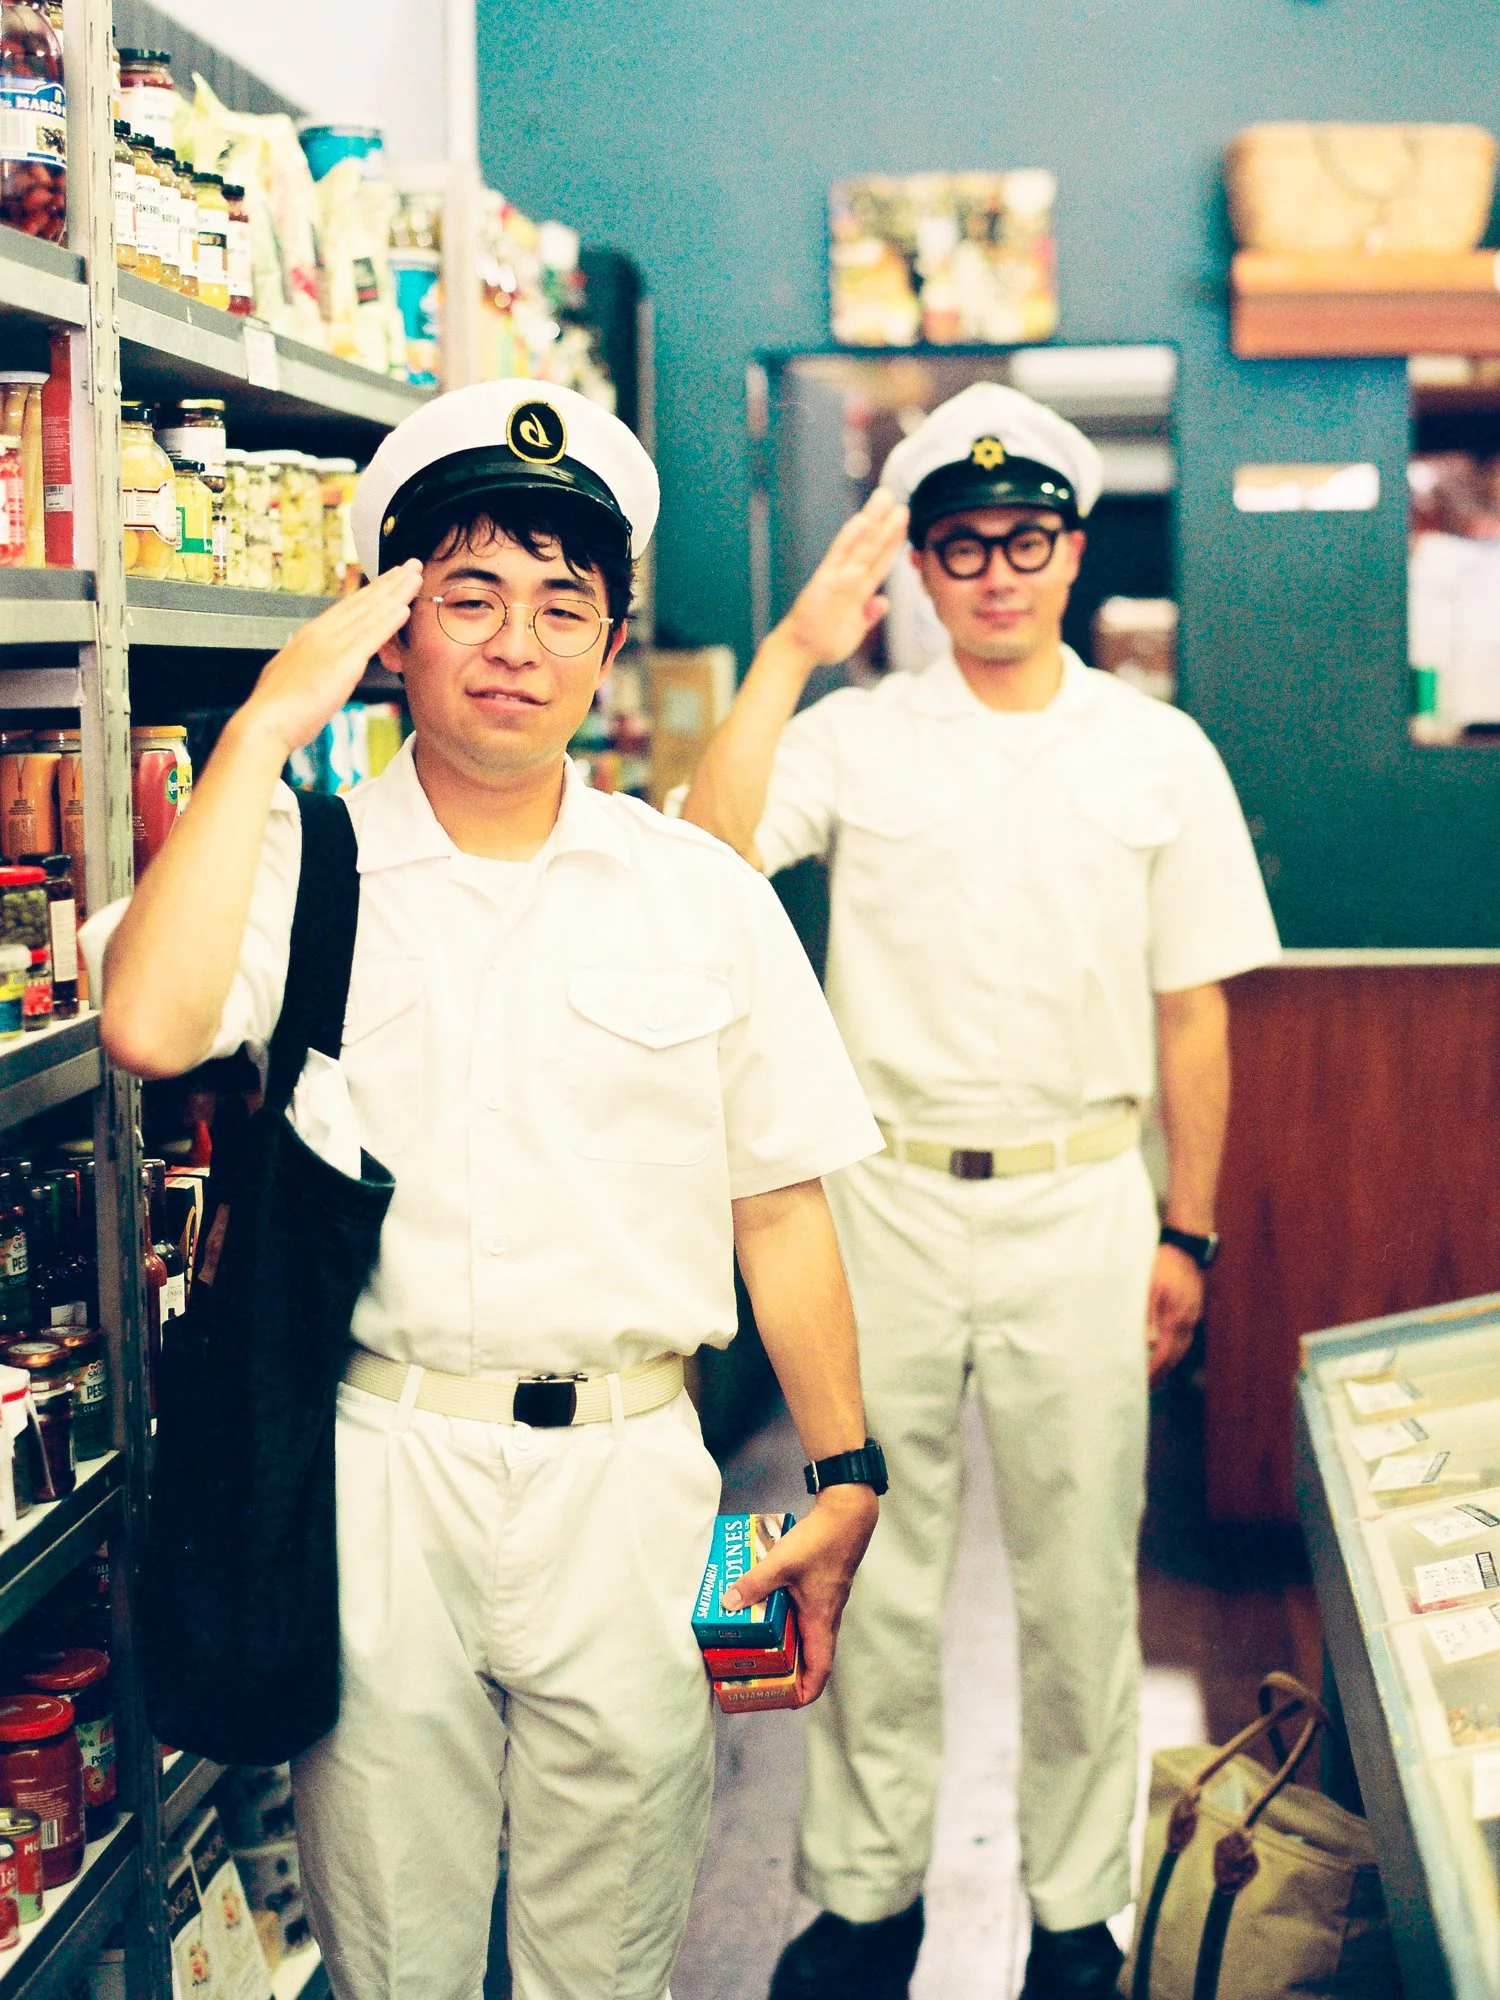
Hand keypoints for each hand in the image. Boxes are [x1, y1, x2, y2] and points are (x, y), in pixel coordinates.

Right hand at [242, 560, 424, 756]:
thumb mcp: (295, 677)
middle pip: (362, 601)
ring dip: (396, 591)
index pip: (347, 607)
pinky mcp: (340, 662)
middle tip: (411, 564)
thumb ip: (310, 666)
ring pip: (370, 612)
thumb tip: (317, 667)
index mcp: (310, 636)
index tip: (390, 577)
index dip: (372, 591)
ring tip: (416, 574)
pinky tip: (405, 607)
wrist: (265, 723)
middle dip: (389, 582)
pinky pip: (370, 636)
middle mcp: (321, 633)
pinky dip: (388, 620)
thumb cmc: (277, 710)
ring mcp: (331, 645)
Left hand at [720, 1485, 877, 1703]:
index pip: (820, 1670)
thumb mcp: (782, 1563)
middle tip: (765, 1677)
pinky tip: (770, 1606)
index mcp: (820, 1621)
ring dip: (789, 1645)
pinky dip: (789, 1620)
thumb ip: (754, 1584)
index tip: (787, 1701)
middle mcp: (826, 1616)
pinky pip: (806, 1614)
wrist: (848, 1513)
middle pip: (812, 1657)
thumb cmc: (822, 1541)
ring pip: (808, 1635)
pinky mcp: (822, 1586)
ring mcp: (826, 1601)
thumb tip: (728, 1602)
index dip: (806, 1691)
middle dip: (791, 1672)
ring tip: (761, 1645)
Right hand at [781, 488, 909, 668]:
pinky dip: (851, 537)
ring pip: (860, 543)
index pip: (880, 562)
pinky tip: (862, 520)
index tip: (905, 524)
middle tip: (900, 500)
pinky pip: (839, 555)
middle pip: (873, 546)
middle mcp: (850, 578)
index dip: (894, 543)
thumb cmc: (823, 642)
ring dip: (873, 520)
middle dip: (887, 524)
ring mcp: (838, 576)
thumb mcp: (855, 631)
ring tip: (885, 498)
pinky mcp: (824, 580)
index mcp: (859, 590)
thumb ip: (869, 615)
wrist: (799, 652)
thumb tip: (884, 601)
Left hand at [1146, 1243, 1204, 1386]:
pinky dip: (1175, 1349)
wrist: (1186, 1247)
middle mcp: (1187, 1322)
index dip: (1152, 1371)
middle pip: (1175, 1357)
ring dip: (1169, 1363)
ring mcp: (1192, 1316)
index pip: (1163, 1355)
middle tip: (1146, 1386)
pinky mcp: (1193, 1310)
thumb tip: (1148, 1344)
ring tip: (1154, 1374)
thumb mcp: (1149, 1288)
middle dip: (1161, 1373)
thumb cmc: (1164, 1265)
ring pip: (1181, 1348)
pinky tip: (1166, 1349)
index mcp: (1175, 1319)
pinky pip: (1184, 1337)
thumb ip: (1148, 1316)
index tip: (1141, 1383)